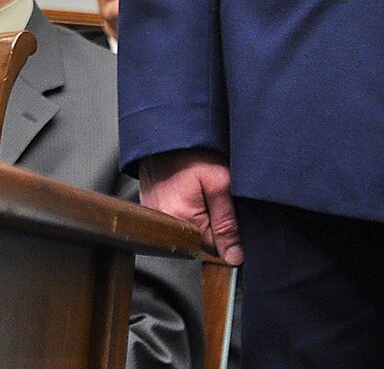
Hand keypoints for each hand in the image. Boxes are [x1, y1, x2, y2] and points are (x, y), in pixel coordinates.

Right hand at [140, 147, 241, 264]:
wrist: (167, 128)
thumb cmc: (191, 150)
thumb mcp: (220, 183)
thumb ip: (228, 223)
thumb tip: (234, 256)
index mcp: (182, 219)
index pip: (215, 246)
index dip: (227, 227)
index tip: (227, 204)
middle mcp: (163, 220)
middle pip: (200, 237)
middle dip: (212, 218)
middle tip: (212, 191)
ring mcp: (154, 211)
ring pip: (188, 225)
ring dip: (199, 211)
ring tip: (198, 186)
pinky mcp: (150, 201)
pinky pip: (175, 213)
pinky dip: (185, 203)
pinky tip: (186, 185)